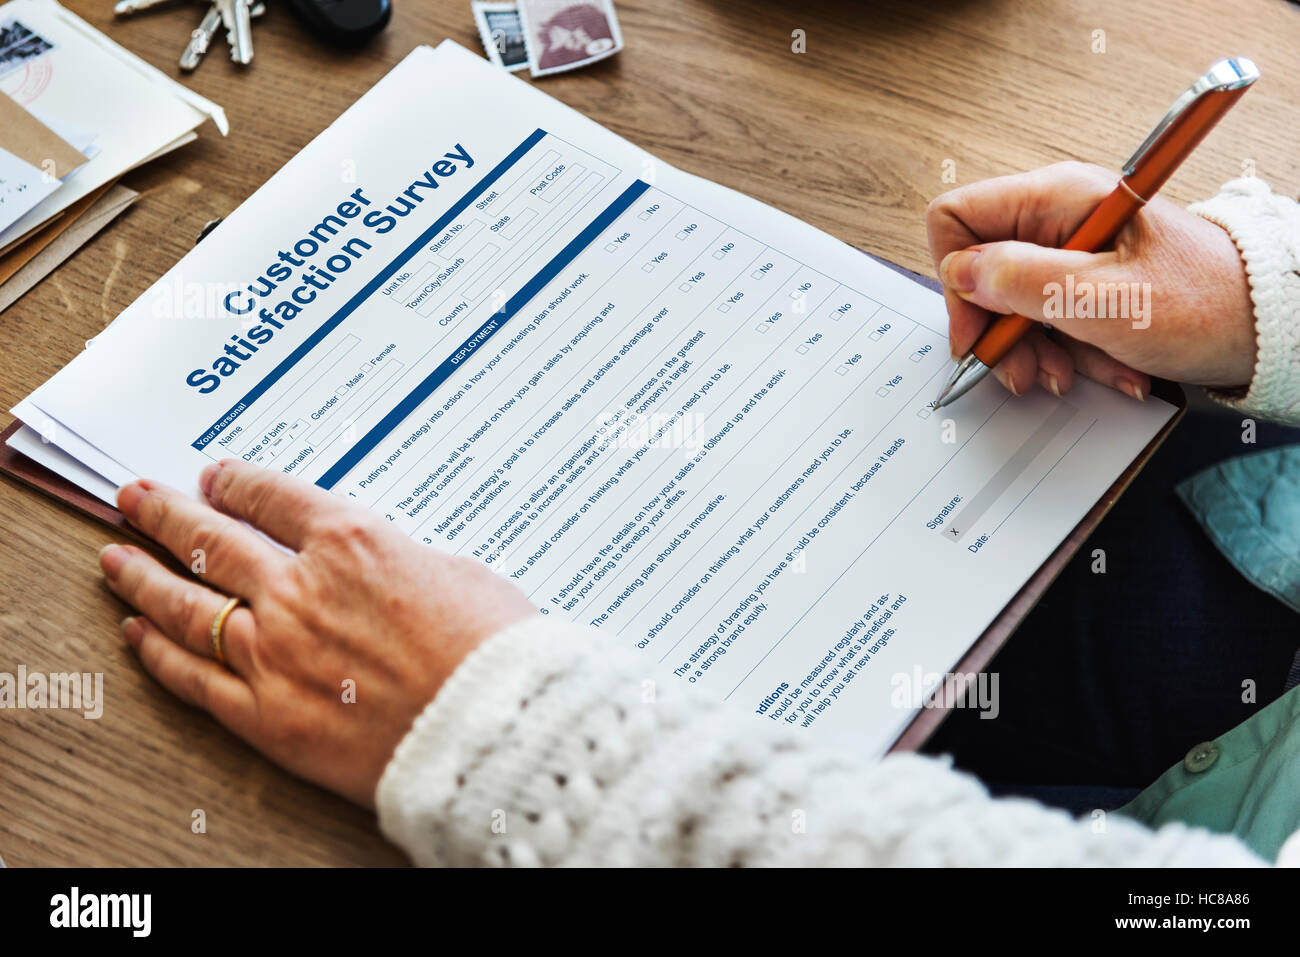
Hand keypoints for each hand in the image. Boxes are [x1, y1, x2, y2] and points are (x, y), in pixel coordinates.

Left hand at [98, 460, 535, 807]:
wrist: (494, 727)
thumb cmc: (493, 649)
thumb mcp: (456, 571)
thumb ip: (398, 560)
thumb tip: (375, 565)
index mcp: (350, 542)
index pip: (272, 497)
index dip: (236, 482)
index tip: (215, 477)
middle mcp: (299, 589)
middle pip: (212, 540)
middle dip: (167, 514)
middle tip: (136, 499)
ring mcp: (274, 652)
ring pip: (187, 604)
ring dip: (144, 576)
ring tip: (116, 559)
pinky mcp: (266, 716)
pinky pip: (196, 677)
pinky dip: (159, 653)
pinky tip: (138, 634)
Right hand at [926, 161, 1257, 398]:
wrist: (1270, 325)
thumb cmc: (1206, 304)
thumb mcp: (1104, 300)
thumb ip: (1023, 282)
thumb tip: (962, 274)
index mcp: (1057, 199)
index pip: (957, 218)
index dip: (957, 280)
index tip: (979, 332)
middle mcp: (1058, 218)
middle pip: (983, 272)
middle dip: (1001, 332)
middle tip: (1027, 372)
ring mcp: (1073, 251)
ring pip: (1014, 305)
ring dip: (1039, 351)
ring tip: (1076, 375)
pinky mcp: (1088, 281)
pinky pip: (1052, 320)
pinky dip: (1072, 353)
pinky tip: (1107, 369)